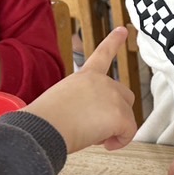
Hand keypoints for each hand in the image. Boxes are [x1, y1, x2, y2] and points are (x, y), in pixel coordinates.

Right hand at [21, 27, 135, 151]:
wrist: (44, 128)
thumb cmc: (46, 120)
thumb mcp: (62, 101)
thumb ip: (81, 104)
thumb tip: (89, 122)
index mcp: (85, 76)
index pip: (102, 55)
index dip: (113, 42)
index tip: (122, 30)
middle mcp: (101, 81)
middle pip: (125, 96)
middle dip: (116, 113)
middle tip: (94, 128)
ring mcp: (112, 96)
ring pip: (127, 116)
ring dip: (115, 129)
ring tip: (92, 136)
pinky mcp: (120, 115)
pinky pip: (129, 132)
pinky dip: (120, 141)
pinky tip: (105, 144)